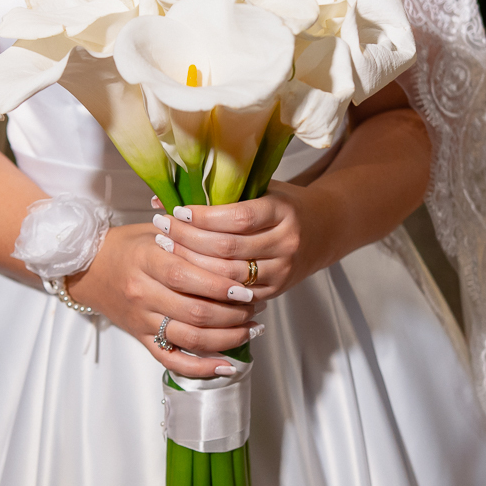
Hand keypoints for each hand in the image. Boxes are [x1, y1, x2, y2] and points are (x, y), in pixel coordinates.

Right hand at [66, 224, 264, 377]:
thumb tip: (233, 242)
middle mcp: (143, 293)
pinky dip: (202, 367)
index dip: (221, 285)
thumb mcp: (155, 232)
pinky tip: (226, 364)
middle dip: (233, 313)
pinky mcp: (141, 338)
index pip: (188, 277)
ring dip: (228, 338)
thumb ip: (190, 238)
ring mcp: (142, 319)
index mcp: (147, 260)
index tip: (246, 288)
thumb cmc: (127, 246)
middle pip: (195, 312)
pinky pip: (172, 360)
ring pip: (191, 338)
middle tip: (255, 306)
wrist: (87, 269)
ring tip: (251, 329)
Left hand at [151, 182, 333, 301]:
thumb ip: (220, 192)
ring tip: (167, 250)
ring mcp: (283, 270)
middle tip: (162, 230)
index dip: (204, 217)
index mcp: (283, 211)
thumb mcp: (261, 188)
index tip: (177, 212)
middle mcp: (286, 242)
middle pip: (228, 248)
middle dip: (189, 240)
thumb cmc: (282, 205)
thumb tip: (163, 194)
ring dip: (193, 264)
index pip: (239, 218)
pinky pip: (236, 296)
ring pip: (229, 275)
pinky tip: (187, 276)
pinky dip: (209, 287)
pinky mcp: (276, 290)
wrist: (323, 229)